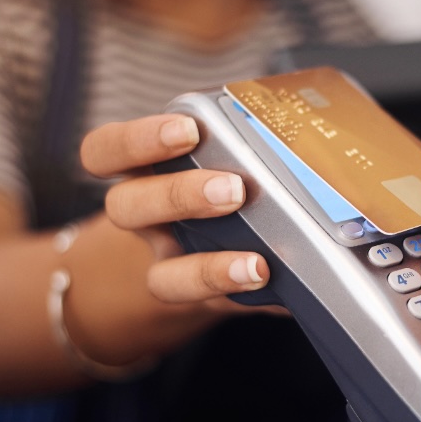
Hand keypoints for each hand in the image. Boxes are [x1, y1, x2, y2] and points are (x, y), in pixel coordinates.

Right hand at [80, 113, 271, 315]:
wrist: (211, 255)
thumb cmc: (223, 183)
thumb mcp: (224, 154)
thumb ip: (251, 137)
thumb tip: (314, 115)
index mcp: (143, 171)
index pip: (106, 151)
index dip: (137, 140)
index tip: (188, 129)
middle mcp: (145, 220)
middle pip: (127, 208)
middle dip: (179, 196)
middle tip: (234, 189)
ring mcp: (169, 265)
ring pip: (161, 275)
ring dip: (208, 267)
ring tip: (256, 262)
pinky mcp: (200, 300)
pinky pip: (208, 307)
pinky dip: (242, 294)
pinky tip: (273, 283)